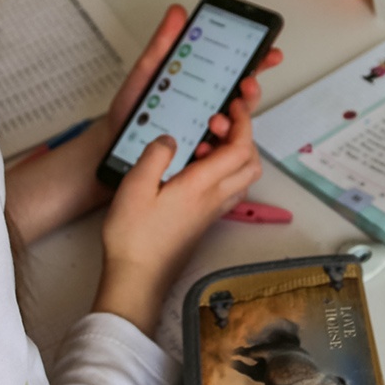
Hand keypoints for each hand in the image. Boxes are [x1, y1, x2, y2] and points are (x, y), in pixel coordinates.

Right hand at [3, 4, 281, 244]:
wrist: (138, 278)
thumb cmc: (133, 236)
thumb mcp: (135, 187)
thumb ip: (155, 156)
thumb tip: (170, 137)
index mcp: (202, 185)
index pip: (239, 148)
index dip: (242, 123)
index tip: (232, 105)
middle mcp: (215, 198)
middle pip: (250, 162)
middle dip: (243, 136)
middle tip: (219, 122)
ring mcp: (212, 211)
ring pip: (242, 177)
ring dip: (235, 154)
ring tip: (205, 142)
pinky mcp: (205, 221)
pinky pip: (228, 190)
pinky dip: (224, 171)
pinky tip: (196, 167)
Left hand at [102, 5, 282, 157]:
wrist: (112, 144)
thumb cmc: (131, 110)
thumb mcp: (146, 73)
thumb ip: (163, 44)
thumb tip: (177, 13)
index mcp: (203, 85)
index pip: (238, 70)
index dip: (258, 60)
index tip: (269, 52)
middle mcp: (210, 109)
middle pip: (244, 101)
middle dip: (250, 93)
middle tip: (244, 86)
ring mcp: (207, 135)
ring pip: (237, 131)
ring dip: (233, 124)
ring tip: (215, 120)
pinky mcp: (200, 159)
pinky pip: (218, 157)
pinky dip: (213, 151)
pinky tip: (202, 146)